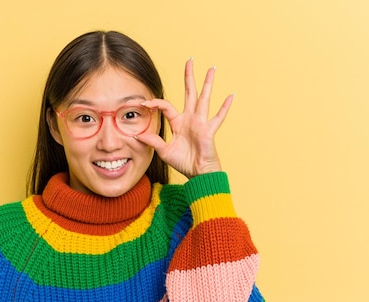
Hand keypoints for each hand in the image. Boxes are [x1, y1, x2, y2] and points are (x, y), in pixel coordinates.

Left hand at [135, 59, 232, 177]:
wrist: (197, 173)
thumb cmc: (184, 162)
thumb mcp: (164, 151)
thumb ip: (153, 141)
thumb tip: (137, 134)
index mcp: (179, 122)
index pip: (166, 106)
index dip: (155, 103)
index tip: (144, 102)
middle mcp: (190, 119)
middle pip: (190, 93)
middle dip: (189, 77)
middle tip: (189, 61)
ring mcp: (201, 123)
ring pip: (204, 99)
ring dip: (208, 84)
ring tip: (212, 69)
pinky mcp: (209, 130)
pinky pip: (218, 117)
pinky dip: (225, 107)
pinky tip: (231, 95)